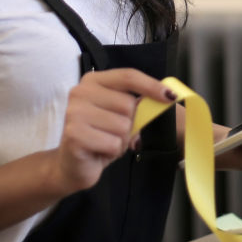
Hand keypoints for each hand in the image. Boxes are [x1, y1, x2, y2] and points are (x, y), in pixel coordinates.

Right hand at [49, 69, 175, 194]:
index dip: (151, 85)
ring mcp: (74, 112)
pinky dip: (112, 151)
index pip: (128, 76)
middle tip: (113, 132)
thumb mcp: (119, 114)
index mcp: (93, 81)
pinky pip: (113, 143)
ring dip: (120, 140)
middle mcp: (80, 92)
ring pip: (122, 126)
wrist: (71, 165)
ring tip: (105, 142)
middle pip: (128, 104)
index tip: (170, 96)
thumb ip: (135, 103)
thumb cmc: (99, 136)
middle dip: (129, 123)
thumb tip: (166, 96)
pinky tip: (99, 151)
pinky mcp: (74, 134)